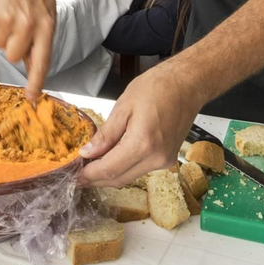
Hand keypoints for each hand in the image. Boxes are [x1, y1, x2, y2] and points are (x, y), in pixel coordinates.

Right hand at [0, 0, 56, 102]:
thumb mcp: (47, 10)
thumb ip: (40, 37)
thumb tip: (31, 63)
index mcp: (47, 26)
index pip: (42, 61)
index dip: (36, 82)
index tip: (32, 98)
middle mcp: (28, 25)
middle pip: (13, 56)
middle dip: (12, 47)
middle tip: (16, 28)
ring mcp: (8, 19)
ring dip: (2, 32)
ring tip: (9, 10)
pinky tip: (0, 5)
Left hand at [78, 61, 202, 186]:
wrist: (187, 85)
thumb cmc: (157, 88)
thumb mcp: (124, 106)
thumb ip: (106, 134)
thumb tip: (88, 153)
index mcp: (143, 143)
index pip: (109, 169)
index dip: (90, 174)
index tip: (75, 174)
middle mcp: (156, 158)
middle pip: (119, 179)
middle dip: (97, 179)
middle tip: (79, 174)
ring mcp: (164, 161)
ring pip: (130, 177)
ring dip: (110, 175)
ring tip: (92, 166)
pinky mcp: (168, 159)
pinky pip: (141, 170)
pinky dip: (124, 168)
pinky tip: (112, 159)